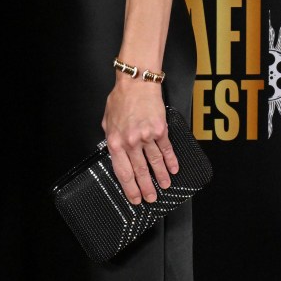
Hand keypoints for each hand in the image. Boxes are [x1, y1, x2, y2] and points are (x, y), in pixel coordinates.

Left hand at [101, 80, 177, 204]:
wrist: (136, 83)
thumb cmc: (121, 98)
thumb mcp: (107, 120)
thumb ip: (110, 138)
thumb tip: (113, 151)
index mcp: (115, 141)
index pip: (122, 171)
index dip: (129, 188)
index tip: (134, 198)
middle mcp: (131, 142)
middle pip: (139, 171)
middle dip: (146, 188)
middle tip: (151, 198)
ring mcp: (146, 136)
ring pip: (155, 163)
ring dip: (160, 177)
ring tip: (165, 186)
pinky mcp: (160, 130)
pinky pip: (166, 149)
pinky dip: (171, 161)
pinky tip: (173, 168)